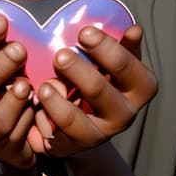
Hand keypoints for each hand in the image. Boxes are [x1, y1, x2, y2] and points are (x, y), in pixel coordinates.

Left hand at [30, 25, 156, 156]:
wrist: (85, 120)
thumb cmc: (101, 76)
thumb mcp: (114, 60)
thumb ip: (123, 44)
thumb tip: (134, 29)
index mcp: (139, 87)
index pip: (128, 67)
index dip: (107, 49)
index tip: (84, 32)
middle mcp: (124, 114)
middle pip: (99, 91)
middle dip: (78, 71)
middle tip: (60, 55)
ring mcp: (99, 134)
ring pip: (76, 120)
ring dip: (57, 102)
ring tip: (44, 85)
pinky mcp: (73, 146)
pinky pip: (56, 135)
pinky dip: (44, 118)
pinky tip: (36, 102)